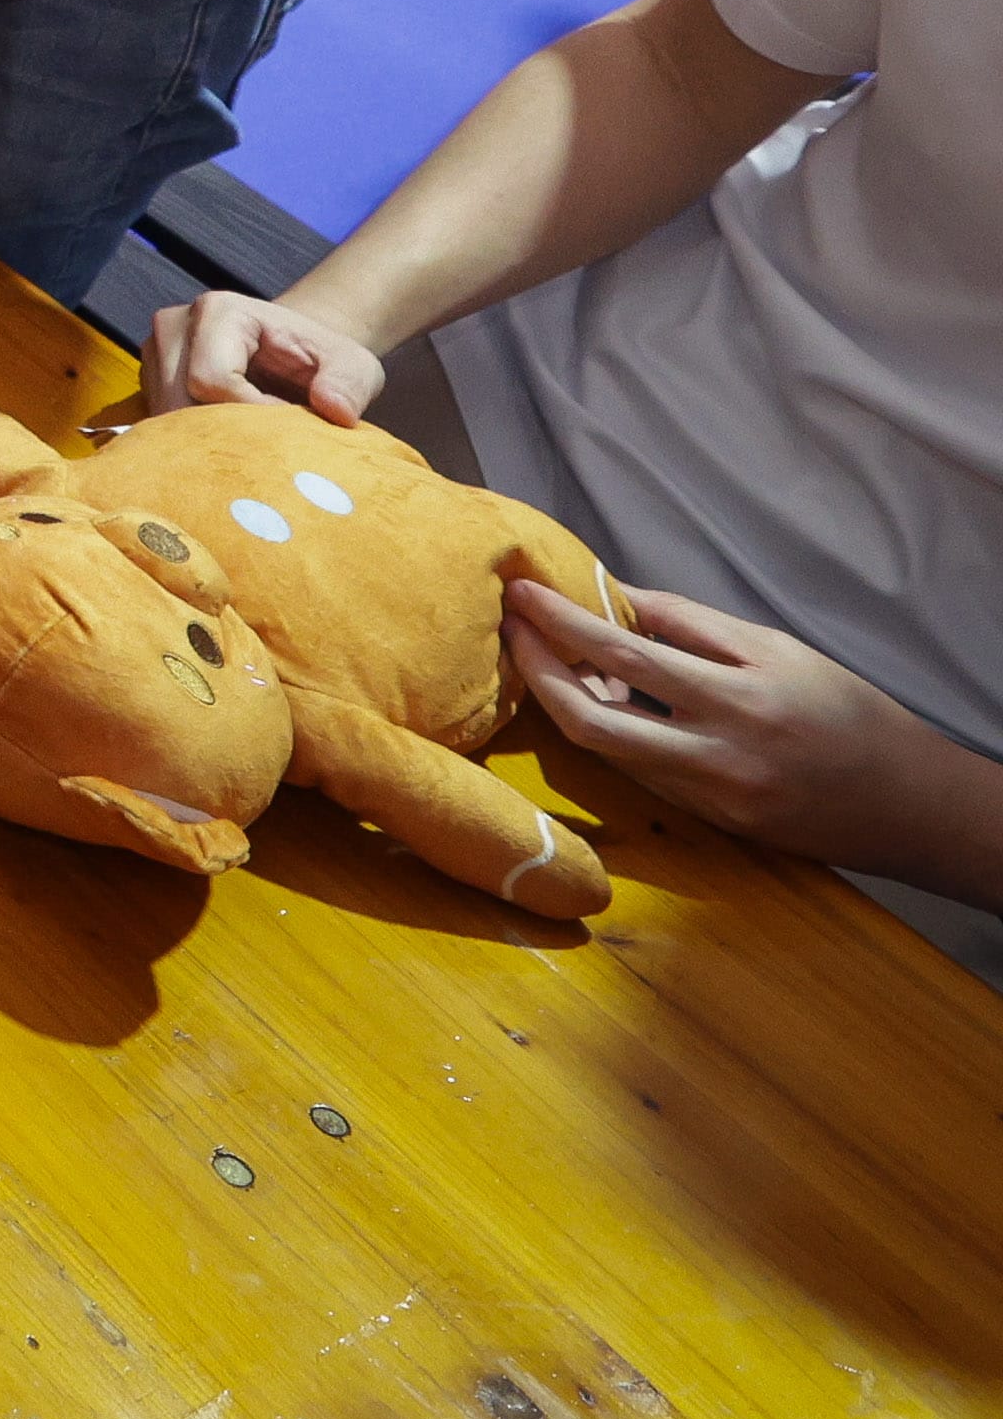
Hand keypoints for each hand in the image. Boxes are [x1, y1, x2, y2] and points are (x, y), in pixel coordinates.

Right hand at [142, 285, 393, 424]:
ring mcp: (155, 356)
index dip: (252, 418)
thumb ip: (349, 384)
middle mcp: (174, 326)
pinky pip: (159, 428)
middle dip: (225, 436)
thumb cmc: (324, 359)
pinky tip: (225, 448)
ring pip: (164, 422)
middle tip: (269, 450)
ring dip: (207, 445)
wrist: (295, 356)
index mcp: (220, 311)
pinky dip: (193, 447)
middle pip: (179, 404)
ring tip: (250, 446)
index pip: (213, 380)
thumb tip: (335, 411)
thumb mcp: (354, 366)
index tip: (290, 433)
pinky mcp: (150, 384)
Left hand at [512, 581, 1002, 894]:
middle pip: (592, 720)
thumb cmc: (846, 712)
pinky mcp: (711, 826)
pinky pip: (639, 774)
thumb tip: (618, 597)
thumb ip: (693, 625)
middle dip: (537, 671)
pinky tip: (596, 701)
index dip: (562, 622)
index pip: (626, 654)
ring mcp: (711, 799)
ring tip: (543, 656)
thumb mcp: (777, 649)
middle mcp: (719, 755)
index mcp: (741, 698)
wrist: (908, 803)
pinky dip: (610, 735)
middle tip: (509, 628)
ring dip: (566, 704)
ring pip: (608, 752)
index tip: (522, 591)